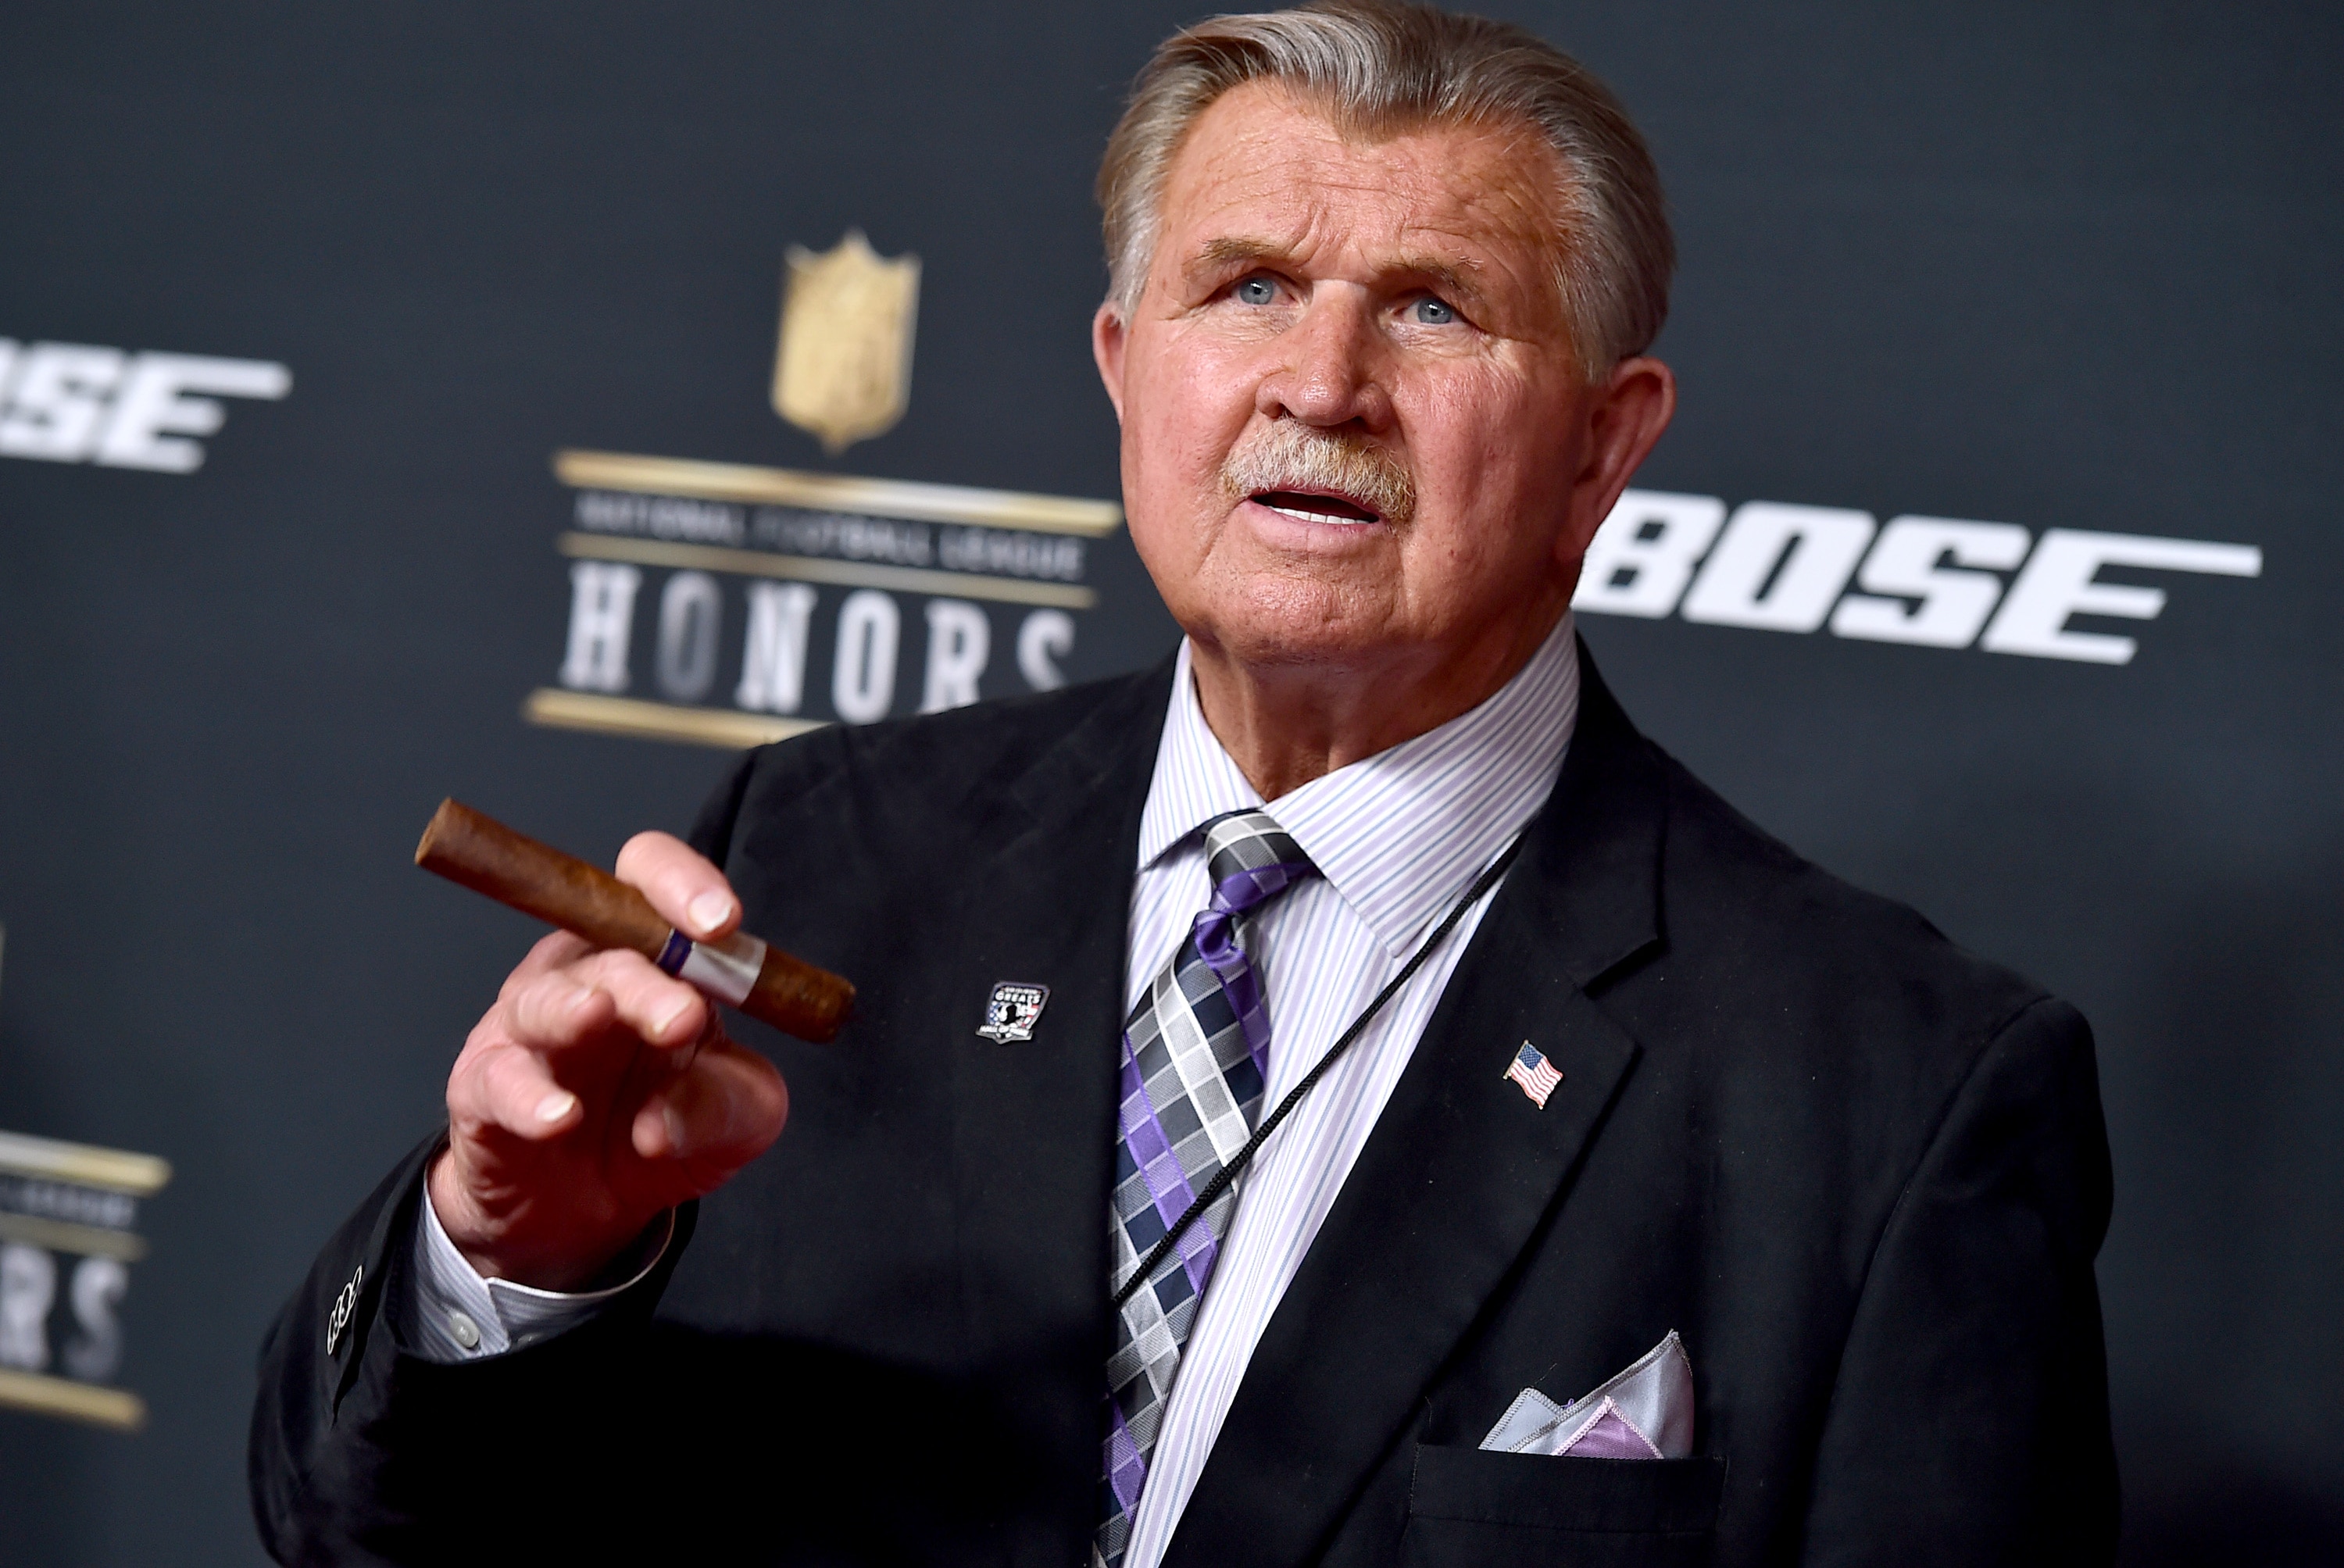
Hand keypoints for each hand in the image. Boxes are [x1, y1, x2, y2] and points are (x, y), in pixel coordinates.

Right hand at [428, 832, 789, 1290]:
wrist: (590, 1210)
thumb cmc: (671, 1129)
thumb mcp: (738, 1119)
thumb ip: (731, 1102)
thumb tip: (674, 1114)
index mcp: (655, 958)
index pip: (652, 881)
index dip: (683, 885)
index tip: (722, 923)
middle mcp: (587, 976)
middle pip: (605, 947)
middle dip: (647, 979)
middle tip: (683, 1018)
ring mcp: (528, 1028)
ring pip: (542, 999)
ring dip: (573, 1009)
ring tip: (596, 1018)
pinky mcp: (483, 1087)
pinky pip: (498, 1080)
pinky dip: (529, 1097)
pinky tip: (559, 1117)